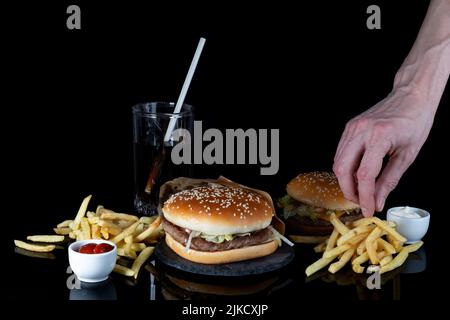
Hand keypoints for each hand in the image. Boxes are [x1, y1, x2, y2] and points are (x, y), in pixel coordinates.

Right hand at [333, 88, 434, 216]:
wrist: (411, 96)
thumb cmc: (415, 122)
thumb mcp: (408, 155)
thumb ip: (390, 180)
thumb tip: (378, 201)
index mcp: (380, 137)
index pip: (365, 175)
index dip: (365, 196)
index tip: (368, 210)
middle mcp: (361, 131)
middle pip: (343, 169)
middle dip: (350, 191)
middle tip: (362, 203)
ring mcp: (352, 128)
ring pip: (338, 162)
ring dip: (346, 181)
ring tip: (360, 191)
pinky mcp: (349, 128)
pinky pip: (340, 153)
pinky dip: (345, 169)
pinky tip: (357, 176)